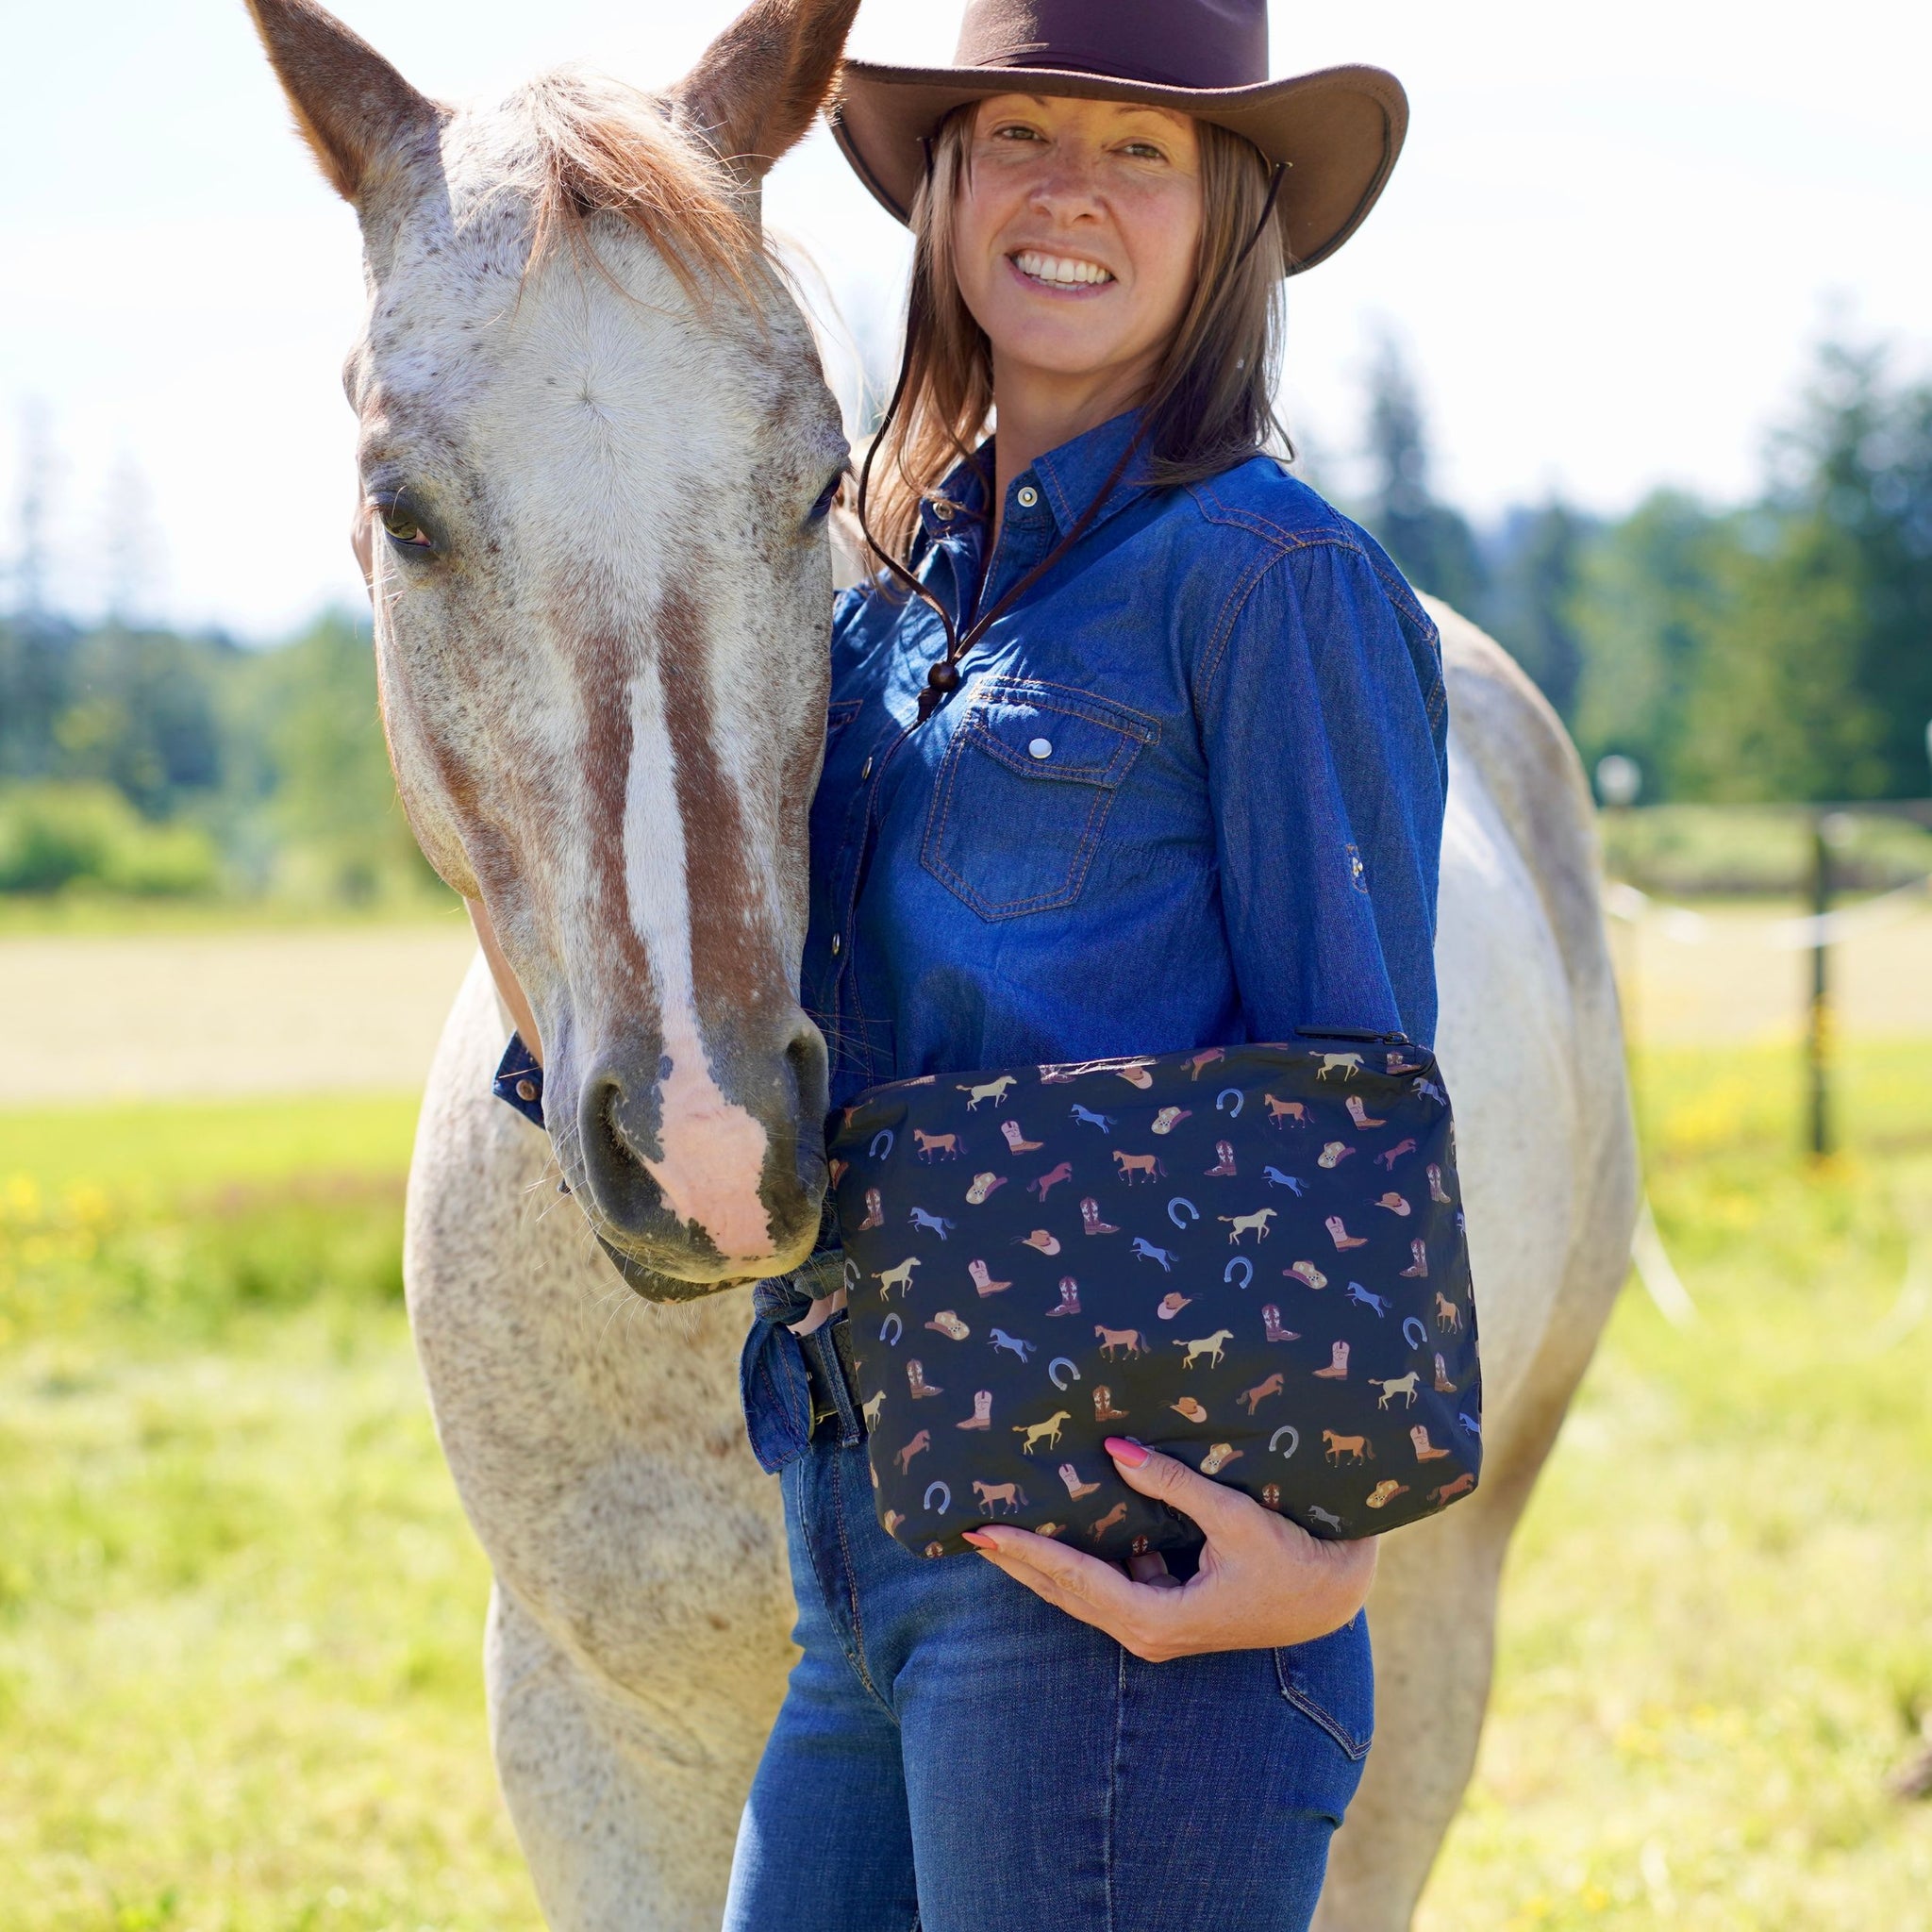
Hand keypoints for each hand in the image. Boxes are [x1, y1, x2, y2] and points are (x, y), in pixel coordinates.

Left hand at [961, 1437, 1375, 1661]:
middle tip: (967, 1529)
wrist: (1333, 1594)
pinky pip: (1110, 1583)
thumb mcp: (1232, 1516)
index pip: (1075, 1580)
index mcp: (1157, 1618)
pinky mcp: (1168, 1610)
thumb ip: (1171, 1484)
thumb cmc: (1291, 1555)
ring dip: (1043, 1563)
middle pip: (1065, 1593)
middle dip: (1018, 1561)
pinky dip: (1080, 1559)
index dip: (1027, 1553)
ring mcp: (1157, 1624)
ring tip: (999, 1528)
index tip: (985, 1533)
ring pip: (1083, 1592)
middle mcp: (1148, 1631)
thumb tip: (1114, 1451)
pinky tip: (1061, 1527)